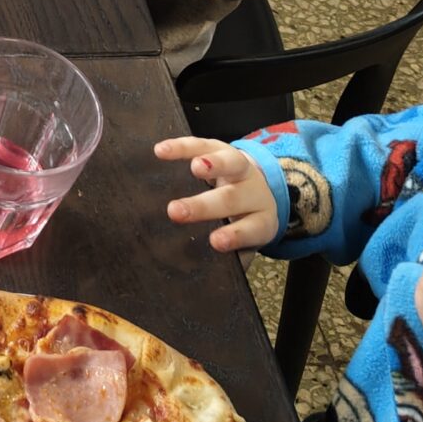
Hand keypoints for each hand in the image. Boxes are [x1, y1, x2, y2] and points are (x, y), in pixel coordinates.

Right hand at [154, 137, 280, 250]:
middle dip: (204, 205)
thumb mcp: (245, 243)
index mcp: (259, 220)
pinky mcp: (221, 148)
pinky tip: (161, 150)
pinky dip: (183, 147)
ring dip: (212, 164)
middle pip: (232, 199)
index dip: (234, 234)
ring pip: (230, 163)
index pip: (249, 229)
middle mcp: (252, 193)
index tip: (215, 241)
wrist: (261, 191)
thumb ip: (231, 257)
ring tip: (193, 168)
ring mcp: (239, 169)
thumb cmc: (243, 224)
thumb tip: (204, 277)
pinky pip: (204, 144)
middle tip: (176, 212)